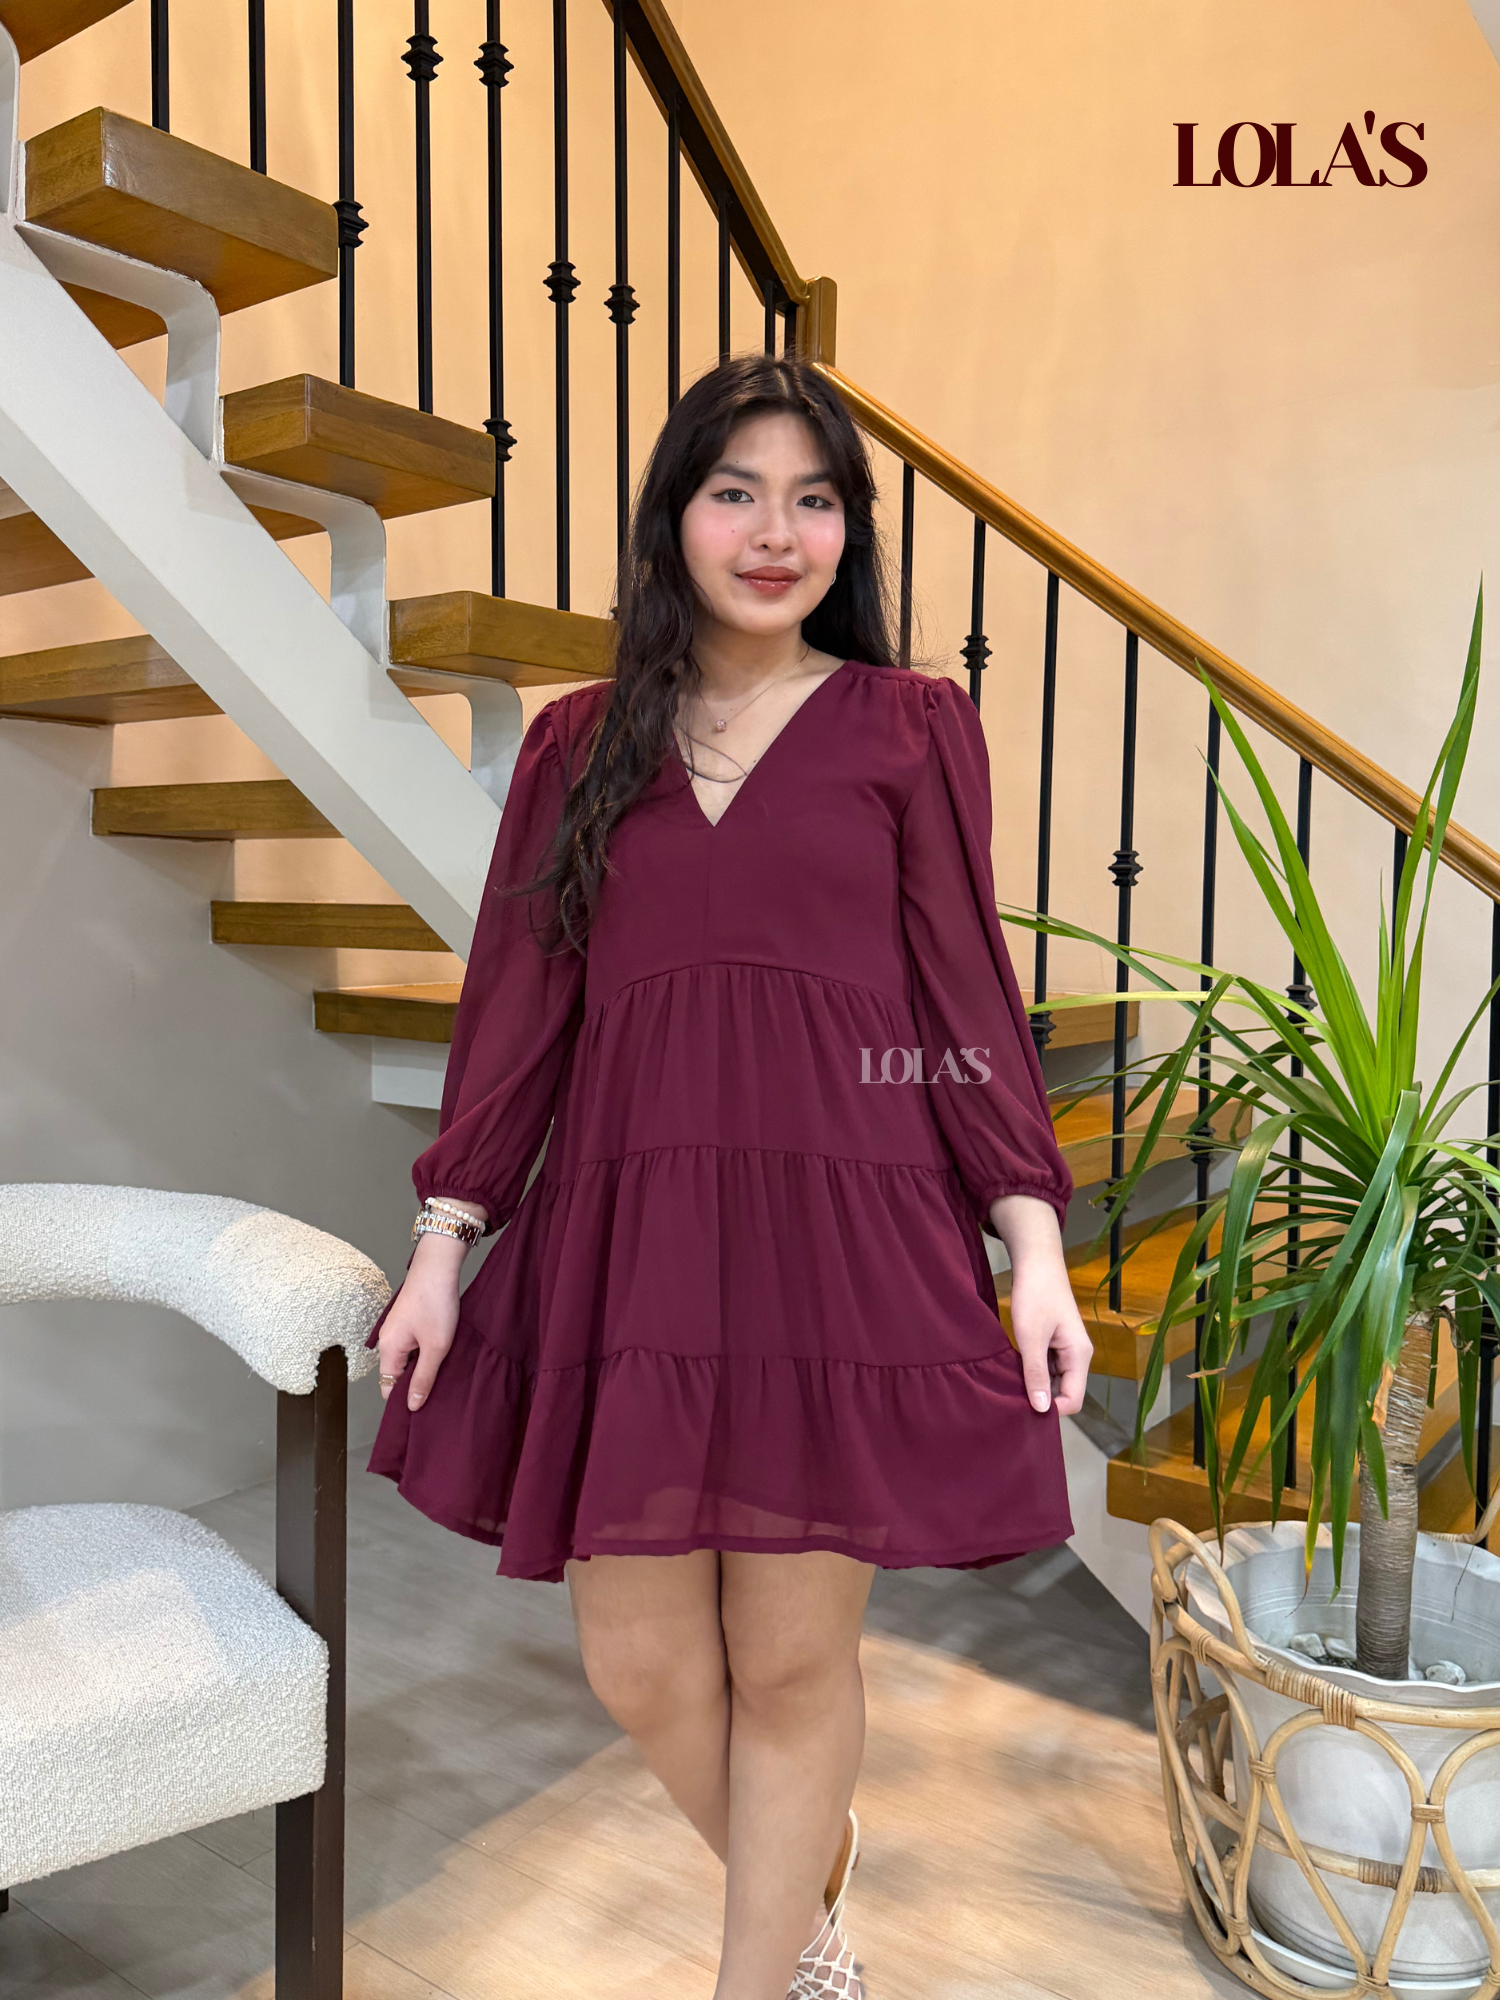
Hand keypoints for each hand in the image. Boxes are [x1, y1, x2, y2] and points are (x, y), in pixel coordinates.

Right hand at [377, 1201, 485, 1412]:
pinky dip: (426, 1352)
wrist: (438, 1266)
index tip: (424, 1409)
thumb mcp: (435, 1347)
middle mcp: (388, 1340)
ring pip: (408, 1360)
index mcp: (388, 1349)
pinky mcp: (409, 1322)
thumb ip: (424, 1378)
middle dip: (416, 1384)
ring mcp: (398, 1330)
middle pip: (397, 1374)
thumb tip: (412, 1405)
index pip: (388, 1387)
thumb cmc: (435, 1303)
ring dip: (424, 1366)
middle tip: (439, 1391)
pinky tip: (443, 1352)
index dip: (404, 1400)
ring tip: (444, 1370)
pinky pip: (414, 1346)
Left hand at [989, 1194, 1092, 1418]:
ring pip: (1054, 1381)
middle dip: (1042, 1399)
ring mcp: (1066, 1349)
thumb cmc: (1035, 1295)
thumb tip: (1041, 1409)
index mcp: (1079, 1356)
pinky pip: (1047, 1368)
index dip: (1051, 1409)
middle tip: (1011, 1398)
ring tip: (1010, 1383)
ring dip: (1035, 1385)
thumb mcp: (1031, 1337)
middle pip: (1064, 1393)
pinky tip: (1013, 1368)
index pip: (1073, 1400)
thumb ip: (1036, 1373)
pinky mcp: (1054, 1342)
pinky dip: (1032, 1371)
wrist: (1036, 1261)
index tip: (1023, 1408)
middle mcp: (1077, 1356)